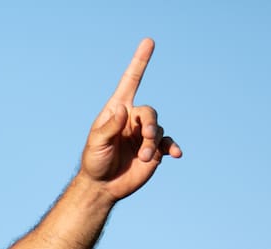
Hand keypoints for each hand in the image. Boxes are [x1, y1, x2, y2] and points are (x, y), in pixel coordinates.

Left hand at [79, 38, 180, 200]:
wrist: (103, 185)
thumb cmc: (94, 161)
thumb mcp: (96, 143)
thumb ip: (109, 127)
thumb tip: (124, 109)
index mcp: (117, 111)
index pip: (131, 82)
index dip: (139, 62)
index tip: (149, 42)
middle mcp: (133, 120)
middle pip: (150, 112)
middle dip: (150, 125)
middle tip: (146, 138)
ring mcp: (144, 135)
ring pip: (158, 131)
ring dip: (151, 144)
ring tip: (142, 157)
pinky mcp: (153, 150)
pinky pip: (168, 143)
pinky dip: (173, 147)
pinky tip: (176, 154)